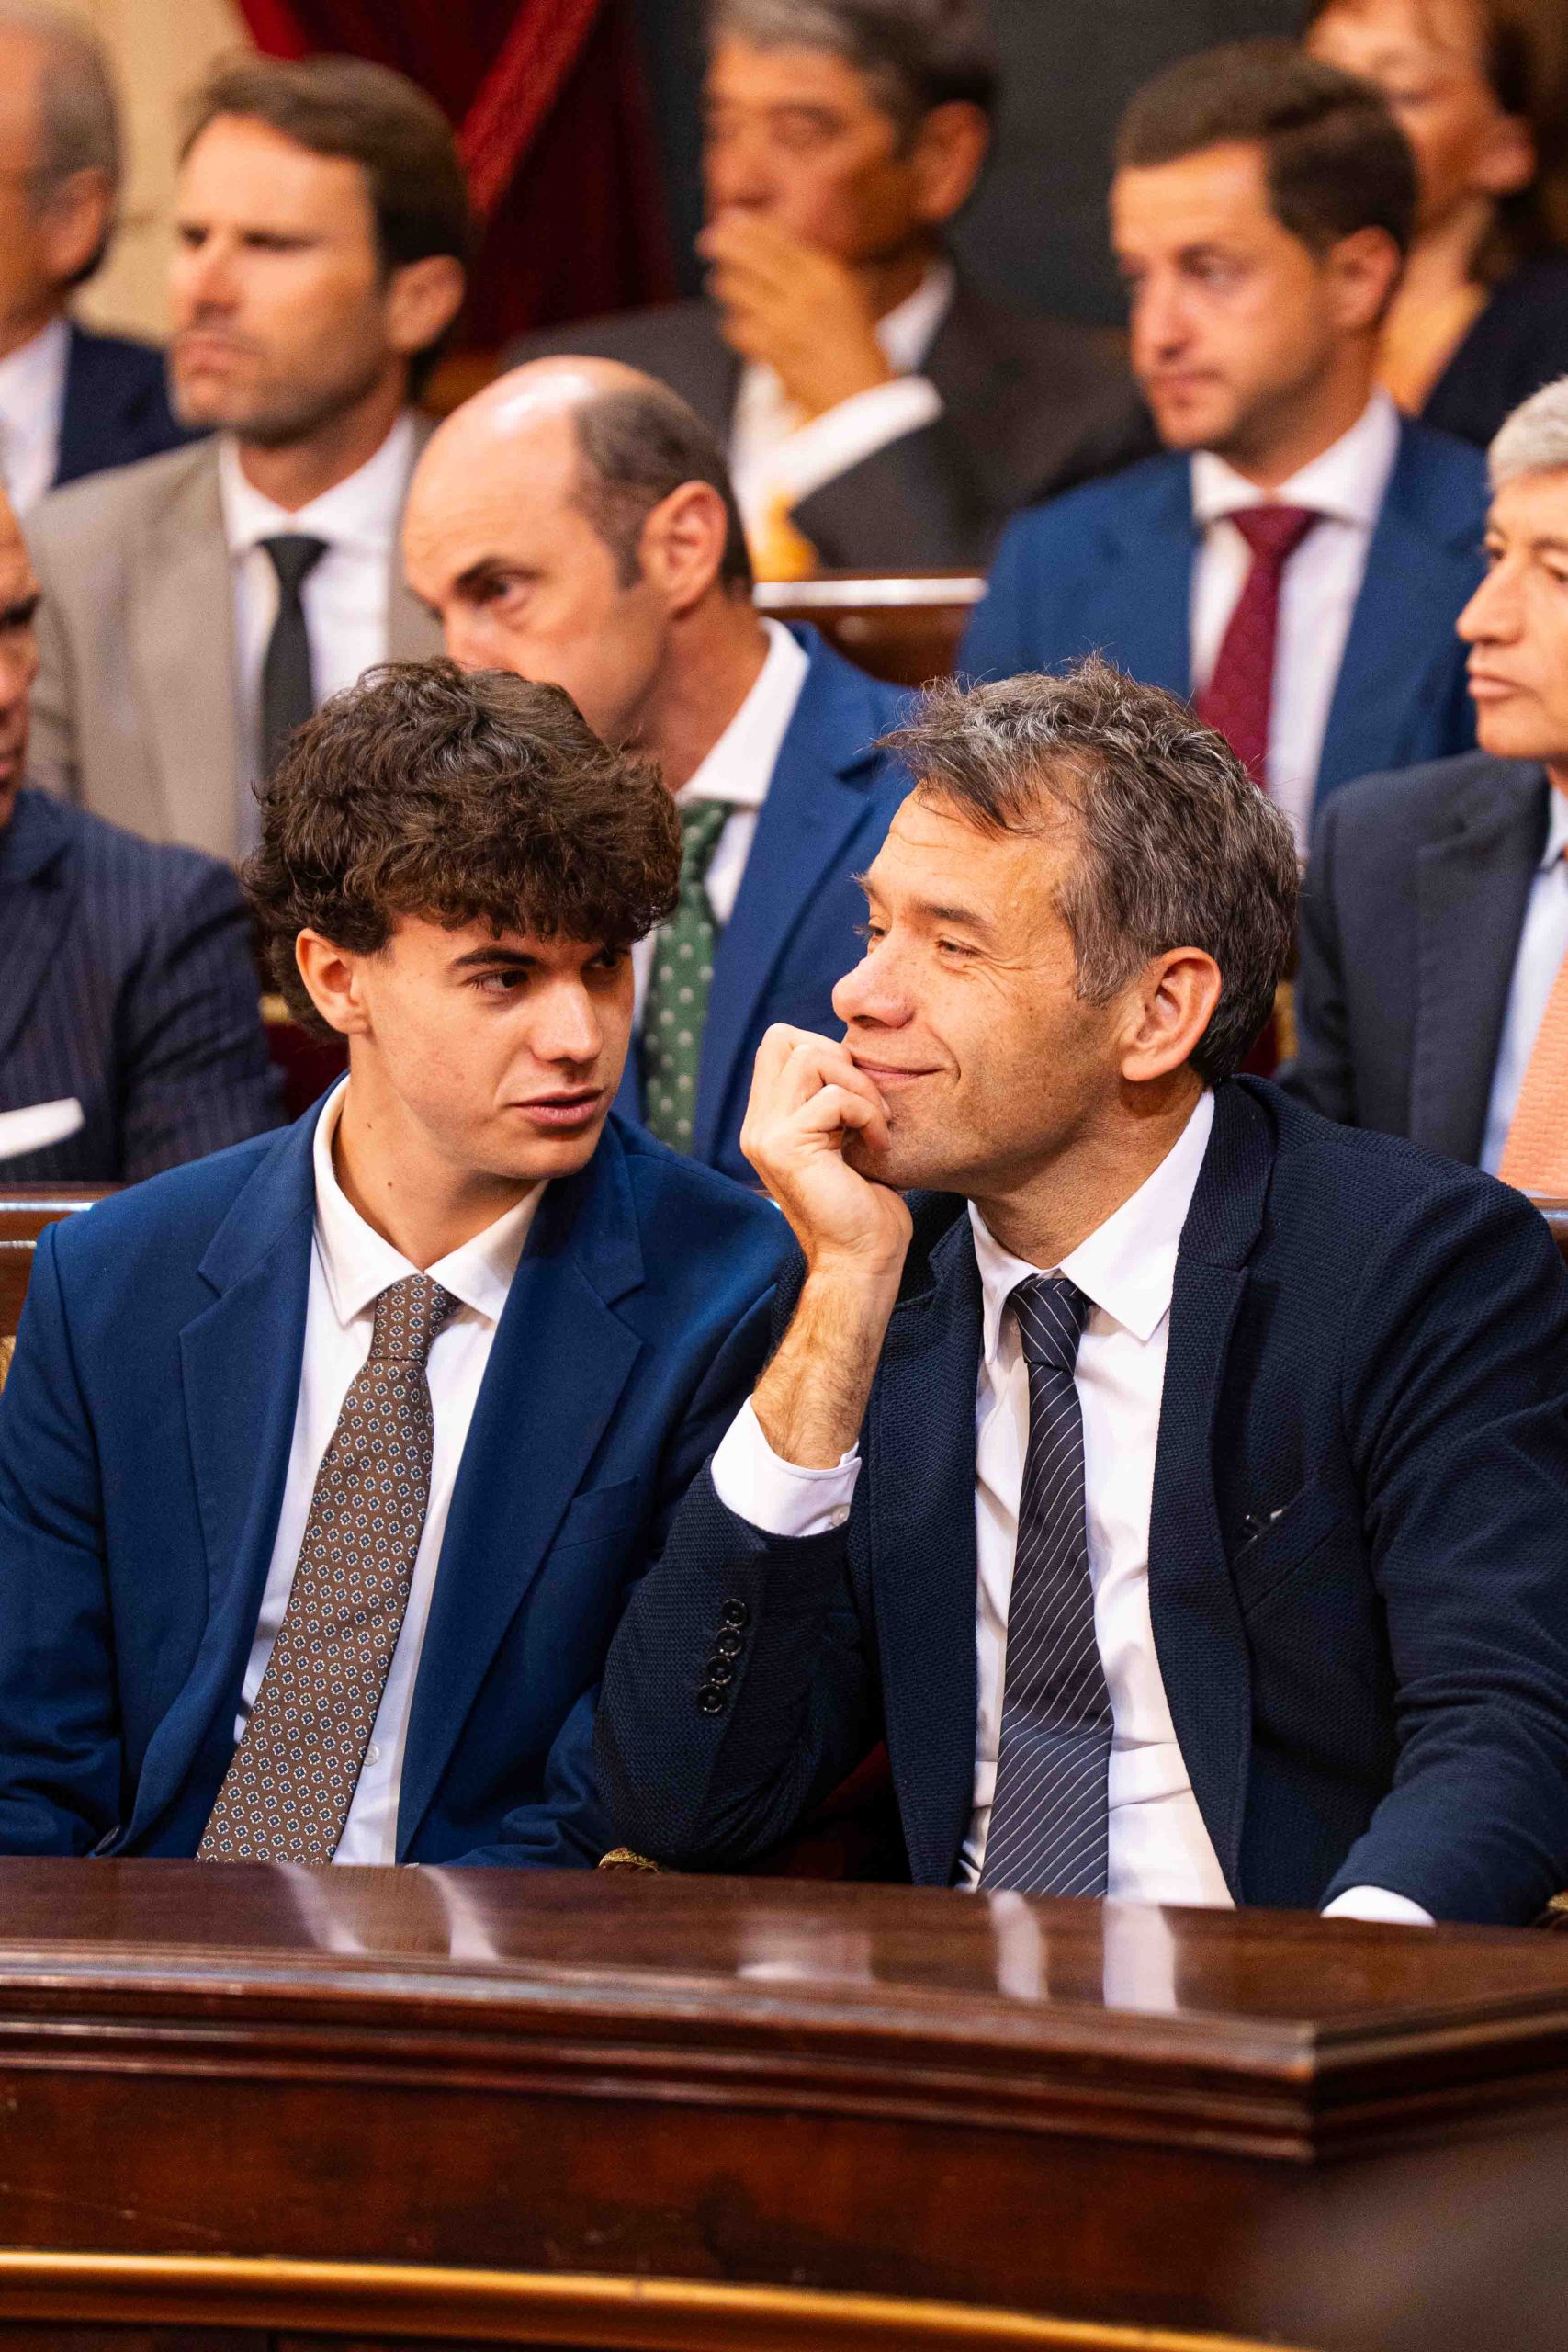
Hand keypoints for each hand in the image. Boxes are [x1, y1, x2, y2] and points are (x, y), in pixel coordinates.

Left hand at [699, 212, 894, 418]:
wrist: (860, 395)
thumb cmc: (855, 348)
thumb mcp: (846, 296)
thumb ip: (813, 272)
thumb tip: (772, 250)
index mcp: (828, 275)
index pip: (780, 240)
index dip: (750, 227)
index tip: (729, 218)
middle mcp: (807, 293)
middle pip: (754, 257)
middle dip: (725, 245)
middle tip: (707, 241)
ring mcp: (788, 322)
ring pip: (739, 290)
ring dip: (725, 285)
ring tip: (720, 282)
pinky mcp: (773, 351)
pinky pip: (738, 328)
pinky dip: (733, 325)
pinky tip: (736, 324)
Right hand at [741, 1025, 912, 1282]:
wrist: (862, 1262)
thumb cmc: (865, 1206)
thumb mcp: (845, 1139)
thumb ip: (834, 1099)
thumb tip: (855, 1054)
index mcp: (768, 1121)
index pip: (779, 1044)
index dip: (825, 1051)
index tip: (858, 1095)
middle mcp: (758, 1125)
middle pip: (783, 1038)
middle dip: (839, 1059)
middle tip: (868, 1104)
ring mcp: (766, 1134)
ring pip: (809, 1057)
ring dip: (858, 1086)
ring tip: (876, 1124)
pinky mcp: (786, 1146)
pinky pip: (833, 1097)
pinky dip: (868, 1114)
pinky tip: (877, 1145)